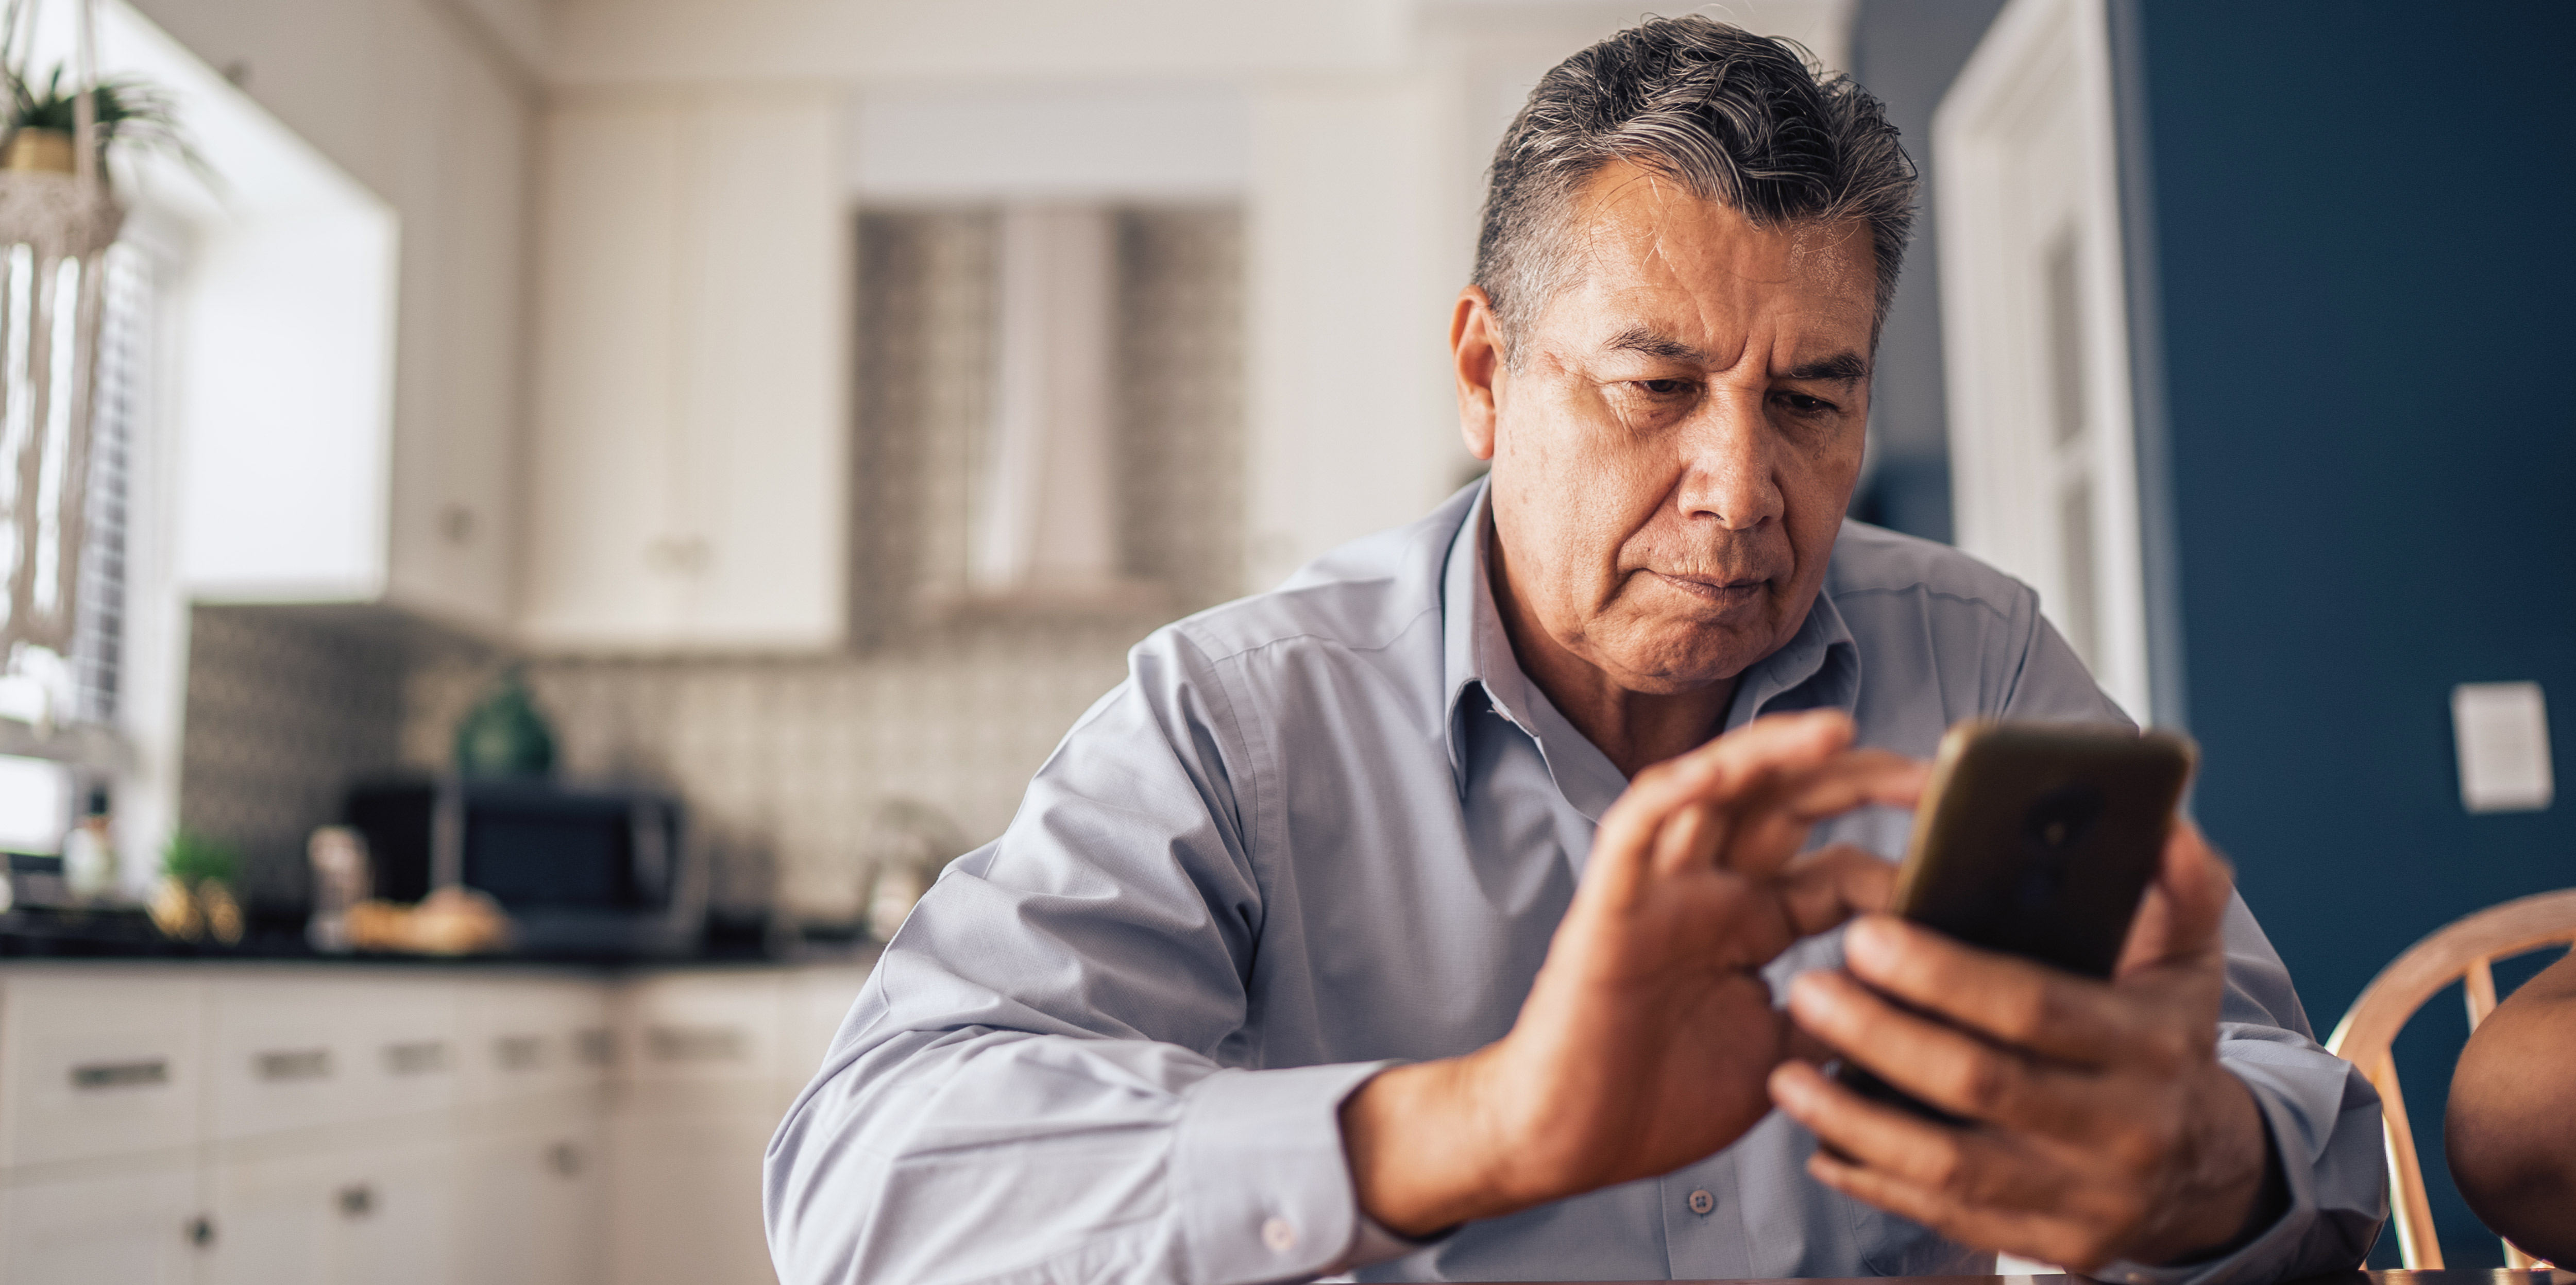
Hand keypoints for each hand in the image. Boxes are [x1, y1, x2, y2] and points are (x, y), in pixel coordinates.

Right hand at [1340, 710, 1923, 1234]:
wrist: (1566, 1145)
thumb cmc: (1659, 1102)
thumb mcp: (1783, 1056)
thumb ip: (1838, 1012)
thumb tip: (1923, 993)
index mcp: (1754, 924)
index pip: (1839, 868)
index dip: (1900, 862)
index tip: (1965, 866)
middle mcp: (1712, 892)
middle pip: (1787, 806)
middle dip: (1859, 781)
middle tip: (1933, 778)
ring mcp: (1661, 893)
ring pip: (1715, 794)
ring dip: (1772, 756)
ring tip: (1840, 732)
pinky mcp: (1611, 908)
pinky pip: (1635, 830)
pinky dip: (1673, 792)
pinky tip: (1718, 770)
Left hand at [1768, 819, 2274, 1269]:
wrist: (2208, 1171)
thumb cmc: (2169, 1043)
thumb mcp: (2188, 962)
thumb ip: (2180, 886)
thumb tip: (2163, 821)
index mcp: (2150, 1047)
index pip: (2035, 1007)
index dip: (1944, 975)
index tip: (1864, 934)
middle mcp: (2123, 1128)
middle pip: (1980, 1084)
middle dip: (1881, 1036)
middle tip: (1807, 989)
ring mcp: (2087, 1198)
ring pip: (1950, 1164)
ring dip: (1856, 1120)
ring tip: (1786, 1074)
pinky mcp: (2052, 1245)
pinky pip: (1946, 1217)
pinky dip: (1875, 1181)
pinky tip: (1818, 1145)